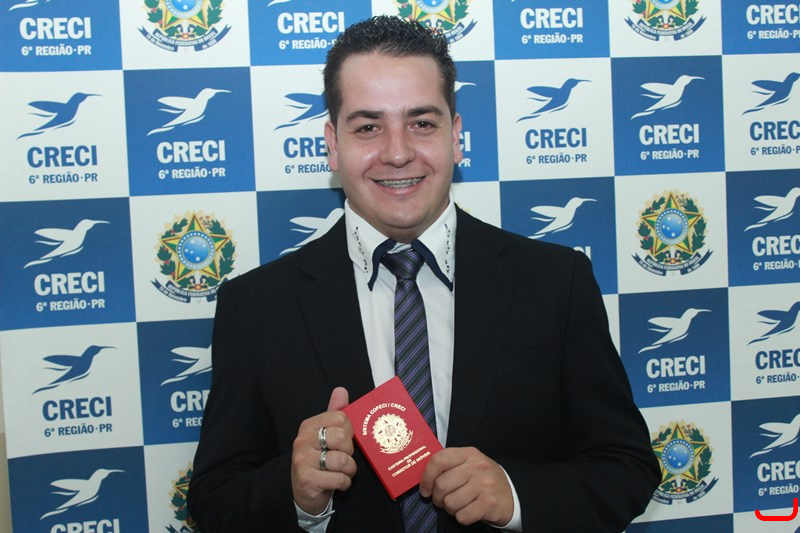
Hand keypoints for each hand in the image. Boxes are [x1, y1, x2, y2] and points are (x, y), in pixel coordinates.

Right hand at [291, 387, 356, 514]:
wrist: (303, 491)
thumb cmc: (318, 461)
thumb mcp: (325, 435)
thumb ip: (334, 413)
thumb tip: (341, 390)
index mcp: (309, 426)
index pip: (341, 418)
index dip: (349, 432)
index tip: (343, 442)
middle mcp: (303, 440)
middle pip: (342, 437)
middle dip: (349, 452)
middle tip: (342, 458)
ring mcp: (303, 460)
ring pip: (342, 460)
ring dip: (349, 470)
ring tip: (341, 472)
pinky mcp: (307, 479)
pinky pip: (339, 478)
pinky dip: (344, 483)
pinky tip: (337, 483)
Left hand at [419, 447, 513, 526]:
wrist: (512, 494)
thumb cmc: (483, 479)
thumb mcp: (469, 464)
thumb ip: (449, 465)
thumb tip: (424, 478)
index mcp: (469, 454)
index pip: (438, 460)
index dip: (426, 477)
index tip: (425, 489)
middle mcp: (477, 467)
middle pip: (441, 485)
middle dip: (437, 498)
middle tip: (442, 501)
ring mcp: (484, 485)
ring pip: (449, 503)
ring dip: (450, 509)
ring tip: (458, 505)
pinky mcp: (489, 503)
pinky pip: (462, 516)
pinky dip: (461, 517)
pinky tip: (469, 511)